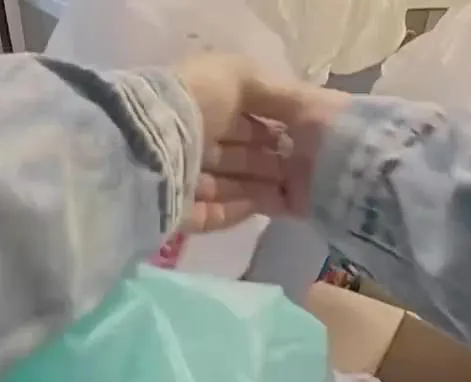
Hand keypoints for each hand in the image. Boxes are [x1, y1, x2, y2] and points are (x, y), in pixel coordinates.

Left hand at [173, 55, 347, 230]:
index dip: (279, 131)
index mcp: (202, 103)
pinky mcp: (175, 212)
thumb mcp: (243, 78)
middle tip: (313, 175)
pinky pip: (213, 214)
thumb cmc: (197, 101)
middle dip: (276, 164)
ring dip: (266, 190)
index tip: (314, 144)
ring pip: (231, 187)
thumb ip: (283, 95)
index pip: (246, 121)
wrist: (149, 143)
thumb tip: (321, 113)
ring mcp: (180, 178)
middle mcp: (190, 139)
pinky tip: (274, 208)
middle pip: (241, 157)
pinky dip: (242, 210)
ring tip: (303, 195)